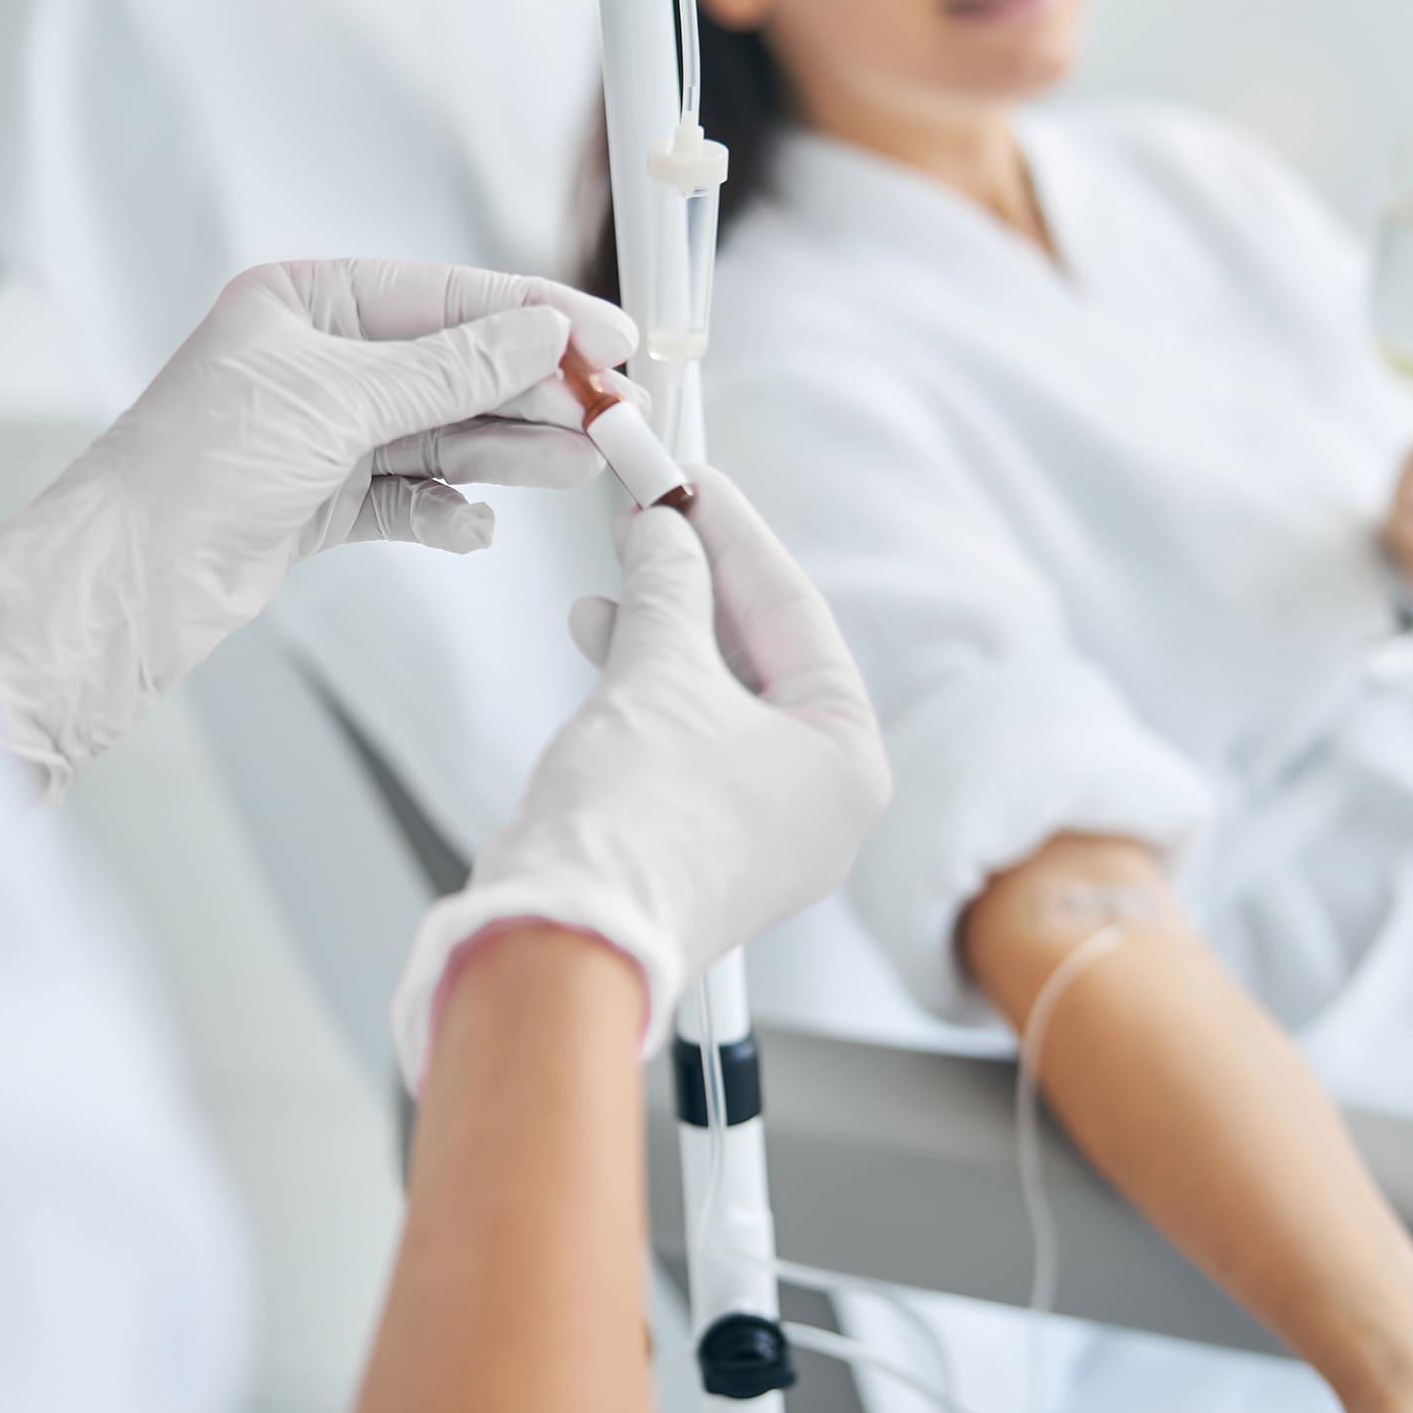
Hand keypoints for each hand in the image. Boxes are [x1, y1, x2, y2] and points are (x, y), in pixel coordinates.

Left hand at [0, 259, 636, 798]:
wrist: (132, 578)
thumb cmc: (201, 465)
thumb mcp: (339, 400)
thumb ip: (452, 369)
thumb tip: (542, 332)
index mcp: (306, 302)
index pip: (445, 297)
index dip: (534, 314)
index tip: (610, 339)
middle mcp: (318, 361)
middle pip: (455, 368)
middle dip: (536, 392)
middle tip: (615, 414)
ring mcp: (324, 434)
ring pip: (444, 436)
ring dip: (512, 453)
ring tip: (582, 466)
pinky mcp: (324, 501)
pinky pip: (412, 498)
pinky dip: (449, 512)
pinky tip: (478, 527)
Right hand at [391, 467, 892, 1087]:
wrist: (564, 935)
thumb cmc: (637, 821)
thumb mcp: (659, 670)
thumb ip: (667, 586)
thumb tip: (665, 530)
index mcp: (848, 762)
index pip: (799, 615)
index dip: (736, 535)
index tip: (691, 478)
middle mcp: (819, 803)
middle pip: (762, 655)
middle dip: (696, 580)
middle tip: (651, 511)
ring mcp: (760, 832)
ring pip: (717, 697)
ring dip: (660, 627)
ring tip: (613, 573)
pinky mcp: (699, 846)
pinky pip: (686, 740)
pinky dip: (645, 686)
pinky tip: (600, 635)